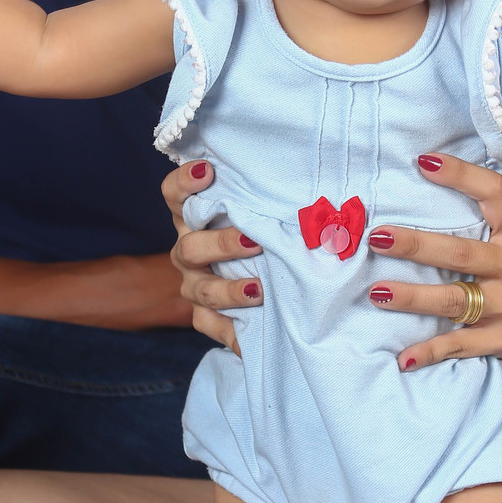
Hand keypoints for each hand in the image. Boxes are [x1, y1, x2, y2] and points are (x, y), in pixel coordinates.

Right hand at [162, 161, 263, 355]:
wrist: (254, 283)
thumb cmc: (262, 234)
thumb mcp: (261, 215)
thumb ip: (268, 204)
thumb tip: (326, 199)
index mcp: (195, 220)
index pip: (175, 196)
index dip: (184, 183)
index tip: (206, 171)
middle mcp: (188, 251)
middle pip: (190, 247)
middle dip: (221, 245)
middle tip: (254, 242)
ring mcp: (194, 285)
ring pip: (202, 290)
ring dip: (230, 291)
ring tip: (259, 290)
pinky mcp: (204, 316)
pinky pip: (212, 326)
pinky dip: (233, 331)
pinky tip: (253, 331)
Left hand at [364, 153, 501, 371]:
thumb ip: (480, 214)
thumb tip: (421, 175)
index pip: (494, 194)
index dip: (461, 176)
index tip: (422, 162)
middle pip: (462, 254)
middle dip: (416, 246)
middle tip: (376, 238)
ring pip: (455, 300)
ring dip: (413, 297)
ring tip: (377, 292)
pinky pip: (460, 345)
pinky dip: (430, 351)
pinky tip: (404, 357)